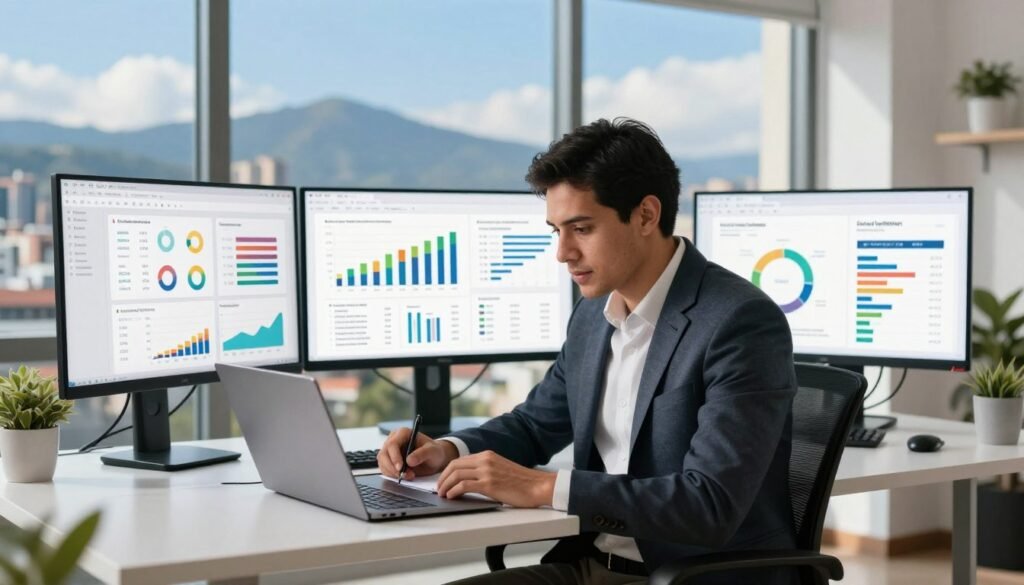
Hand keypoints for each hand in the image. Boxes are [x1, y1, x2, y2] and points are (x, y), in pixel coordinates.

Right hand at [377, 427, 457, 480]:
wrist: (434, 459)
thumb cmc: (434, 451)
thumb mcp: (432, 451)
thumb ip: (422, 454)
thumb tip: (409, 461)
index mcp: (403, 433)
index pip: (392, 444)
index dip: (394, 457)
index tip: (400, 468)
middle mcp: (394, 440)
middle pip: (384, 454)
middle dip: (392, 468)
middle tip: (404, 476)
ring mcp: (390, 450)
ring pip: (382, 463)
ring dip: (393, 473)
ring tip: (409, 476)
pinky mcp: (389, 460)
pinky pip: (385, 469)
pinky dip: (392, 475)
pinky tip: (404, 476)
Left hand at [436, 450, 555, 507]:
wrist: (538, 486)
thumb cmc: (522, 482)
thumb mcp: (500, 469)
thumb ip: (485, 470)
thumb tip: (468, 481)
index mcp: (487, 455)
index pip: (459, 460)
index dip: (447, 471)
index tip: (443, 480)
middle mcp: (485, 460)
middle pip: (454, 466)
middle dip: (442, 478)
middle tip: (438, 488)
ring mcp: (487, 471)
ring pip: (456, 474)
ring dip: (445, 485)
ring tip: (442, 494)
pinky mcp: (489, 484)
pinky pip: (464, 485)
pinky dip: (454, 491)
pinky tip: (452, 497)